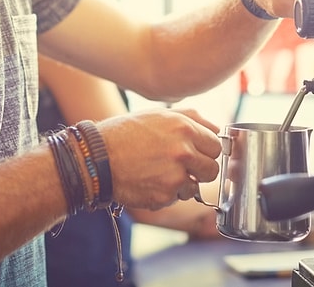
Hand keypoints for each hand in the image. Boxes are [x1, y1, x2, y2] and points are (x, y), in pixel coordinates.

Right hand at [97, 108, 220, 209]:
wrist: (97, 158)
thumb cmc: (125, 133)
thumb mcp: (158, 115)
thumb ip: (192, 118)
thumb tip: (217, 130)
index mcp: (184, 128)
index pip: (216, 146)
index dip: (206, 150)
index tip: (197, 153)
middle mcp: (183, 152)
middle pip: (212, 169)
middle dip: (200, 170)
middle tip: (183, 166)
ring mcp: (174, 176)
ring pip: (196, 187)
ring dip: (183, 183)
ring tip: (161, 173)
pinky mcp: (164, 196)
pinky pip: (177, 198)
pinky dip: (167, 193)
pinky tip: (150, 181)